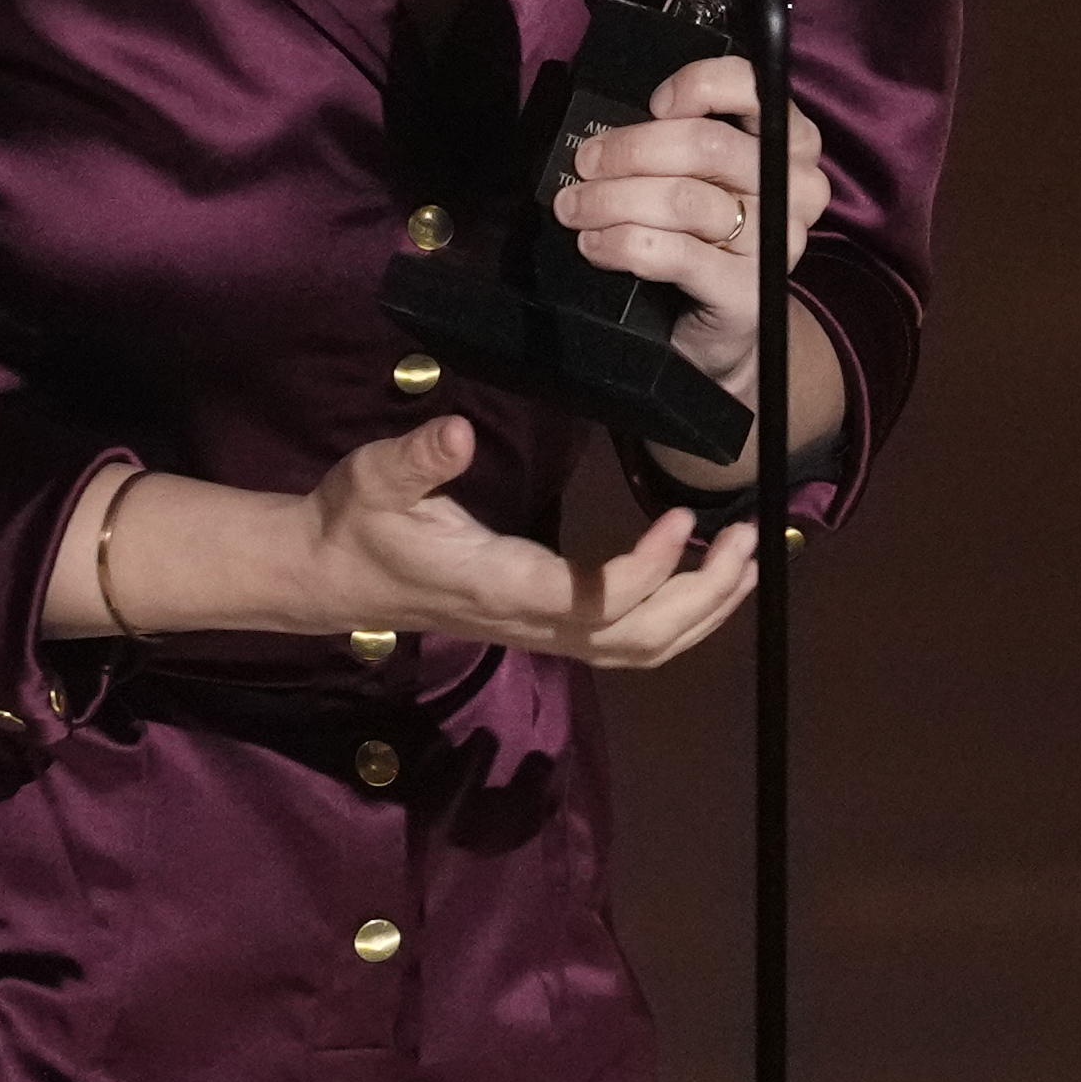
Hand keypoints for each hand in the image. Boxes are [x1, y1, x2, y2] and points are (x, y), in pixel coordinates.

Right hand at [303, 416, 755, 668]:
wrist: (331, 575)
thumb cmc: (357, 521)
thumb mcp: (375, 477)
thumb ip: (417, 458)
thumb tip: (454, 431)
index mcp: (502, 587)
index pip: (596, 601)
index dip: (650, 567)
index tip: (685, 515)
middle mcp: (530, 621)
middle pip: (638, 640)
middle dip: (703, 598)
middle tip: (749, 542)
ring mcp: (539, 631)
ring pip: (638, 650)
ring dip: (700, 613)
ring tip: (745, 562)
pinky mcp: (543, 624)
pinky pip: (623, 641)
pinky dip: (674, 618)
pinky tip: (699, 578)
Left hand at [551, 51, 825, 398]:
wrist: (722, 328)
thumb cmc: (702, 238)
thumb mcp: (696, 178)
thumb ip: (672, 144)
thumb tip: (604, 136)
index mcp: (790, 142)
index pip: (754, 87)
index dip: (697, 85)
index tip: (653, 105)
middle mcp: (797, 187)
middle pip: (706, 144)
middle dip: (629, 151)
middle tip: (584, 165)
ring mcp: (779, 241)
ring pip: (683, 199)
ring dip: (614, 200)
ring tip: (576, 209)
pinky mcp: (750, 291)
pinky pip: (676, 254)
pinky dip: (623, 243)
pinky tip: (595, 244)